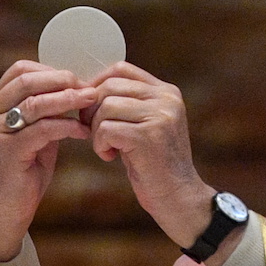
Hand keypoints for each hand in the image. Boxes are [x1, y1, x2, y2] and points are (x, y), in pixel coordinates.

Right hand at [0, 61, 97, 260]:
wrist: (8, 205)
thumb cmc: (26, 166)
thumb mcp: (36, 130)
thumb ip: (47, 109)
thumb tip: (77, 86)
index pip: (21, 69)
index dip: (51, 70)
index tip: (77, 79)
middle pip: (27, 80)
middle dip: (62, 80)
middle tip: (88, 88)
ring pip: (35, 103)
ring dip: (68, 100)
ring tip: (90, 102)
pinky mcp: (8, 150)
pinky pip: (43, 129)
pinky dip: (67, 127)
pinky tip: (84, 132)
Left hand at [83, 62, 216, 250]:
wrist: (178, 197)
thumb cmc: (154, 164)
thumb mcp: (145, 125)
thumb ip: (128, 103)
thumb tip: (87, 89)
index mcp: (166, 91)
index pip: (121, 68)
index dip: (97, 85)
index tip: (90, 109)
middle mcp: (166, 98)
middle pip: (109, 86)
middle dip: (91, 110)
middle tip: (92, 131)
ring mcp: (160, 116)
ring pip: (105, 107)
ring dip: (96, 130)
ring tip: (106, 147)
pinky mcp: (149, 136)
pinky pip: (106, 129)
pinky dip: (99, 144)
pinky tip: (110, 157)